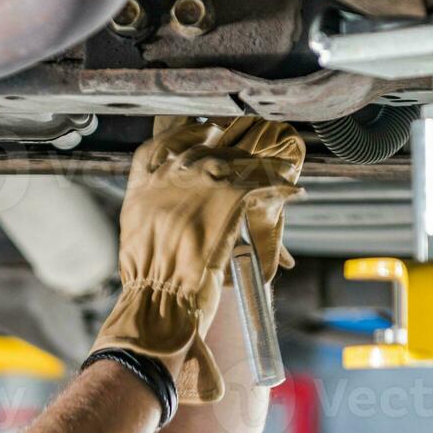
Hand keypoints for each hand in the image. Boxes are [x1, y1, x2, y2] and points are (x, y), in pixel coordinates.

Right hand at [91, 116, 304, 402]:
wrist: (158, 300)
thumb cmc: (148, 284)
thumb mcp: (138, 239)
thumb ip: (153, 215)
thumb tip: (172, 211)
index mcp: (141, 189)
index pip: (159, 147)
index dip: (184, 136)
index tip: (202, 132)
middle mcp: (167, 178)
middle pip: (201, 147)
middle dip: (226, 147)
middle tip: (246, 151)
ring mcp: (197, 184)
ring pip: (236, 160)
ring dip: (262, 164)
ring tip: (283, 167)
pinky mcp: (226, 196)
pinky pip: (262, 181)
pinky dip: (281, 186)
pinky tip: (294, 192)